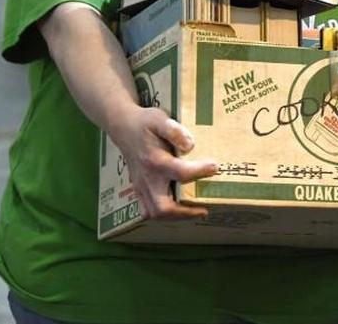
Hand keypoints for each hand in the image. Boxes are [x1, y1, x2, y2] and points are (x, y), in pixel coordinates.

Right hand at [109, 105, 216, 219]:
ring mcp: (141, 185)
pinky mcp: (139, 188)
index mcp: (155, 161)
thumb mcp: (160, 119)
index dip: (200, 172)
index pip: (180, 173)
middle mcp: (147, 178)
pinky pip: (147, 209)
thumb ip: (174, 130)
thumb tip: (190, 145)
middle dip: (184, 213)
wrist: (122, 126)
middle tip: (204, 210)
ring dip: (175, 217)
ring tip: (195, 212)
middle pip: (161, 208)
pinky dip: (164, 214)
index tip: (215, 167)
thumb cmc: (144, 123)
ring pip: (153, 213)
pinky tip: (179, 208)